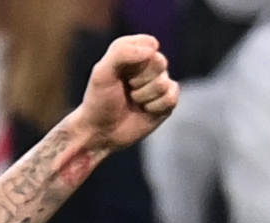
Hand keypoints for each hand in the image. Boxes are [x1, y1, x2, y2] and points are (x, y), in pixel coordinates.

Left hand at [72, 35, 178, 153]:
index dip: (136, 60)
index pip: (149, 44)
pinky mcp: (166, 101)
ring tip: (132, 100)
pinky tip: (144, 110)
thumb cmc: (98, 101)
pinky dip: (154, 106)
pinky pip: (170, 98)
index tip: (119, 72)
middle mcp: (149, 65)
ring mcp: (159, 82)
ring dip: (143, 96)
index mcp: (133, 52)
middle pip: (159, 63)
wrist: (100, 132)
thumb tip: (152, 49)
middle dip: (139, 80)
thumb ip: (122, 52)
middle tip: (126, 89)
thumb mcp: (101, 73)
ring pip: (163, 83)